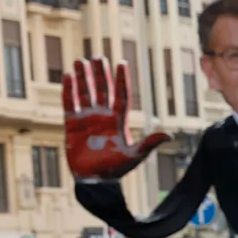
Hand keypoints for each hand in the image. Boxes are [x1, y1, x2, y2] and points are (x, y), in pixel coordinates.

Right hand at [64, 58, 170, 179]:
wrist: (95, 181)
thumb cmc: (116, 169)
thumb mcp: (135, 155)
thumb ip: (149, 143)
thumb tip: (169, 135)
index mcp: (118, 121)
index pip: (121, 95)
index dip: (121, 79)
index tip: (121, 62)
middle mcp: (103, 116)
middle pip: (102, 90)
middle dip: (100, 74)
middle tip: (97, 56)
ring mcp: (87, 119)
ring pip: (85, 93)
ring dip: (82, 77)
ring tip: (80, 61)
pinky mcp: (72, 124)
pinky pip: (69, 104)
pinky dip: (68, 90)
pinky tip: (68, 77)